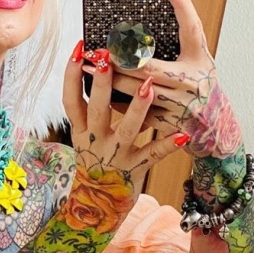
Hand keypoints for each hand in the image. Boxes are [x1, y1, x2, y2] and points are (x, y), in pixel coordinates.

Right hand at [63, 42, 189, 186]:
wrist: (98, 203)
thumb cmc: (96, 160)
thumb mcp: (85, 135)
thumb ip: (90, 108)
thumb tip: (98, 66)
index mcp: (81, 130)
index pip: (71, 100)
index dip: (72, 75)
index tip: (80, 49)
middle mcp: (96, 141)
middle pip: (97, 110)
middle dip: (103, 85)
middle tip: (109, 58)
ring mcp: (116, 155)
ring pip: (127, 129)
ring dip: (137, 108)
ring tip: (149, 86)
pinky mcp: (134, 168)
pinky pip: (154, 154)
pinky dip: (168, 144)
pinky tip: (182, 134)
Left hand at [108, 0, 242, 159]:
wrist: (214, 125)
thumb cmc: (201, 84)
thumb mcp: (198, 56)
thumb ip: (184, 29)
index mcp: (199, 60)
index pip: (191, 26)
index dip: (180, 2)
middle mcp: (191, 83)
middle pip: (148, 68)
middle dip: (119, 59)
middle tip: (98, 50)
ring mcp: (180, 106)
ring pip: (138, 93)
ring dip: (111, 81)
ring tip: (90, 69)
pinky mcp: (169, 125)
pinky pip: (139, 115)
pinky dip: (119, 105)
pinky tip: (101, 97)